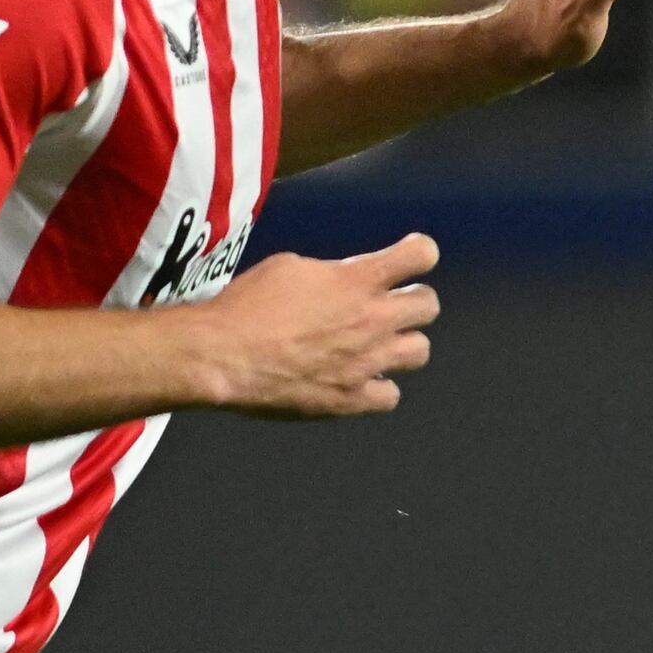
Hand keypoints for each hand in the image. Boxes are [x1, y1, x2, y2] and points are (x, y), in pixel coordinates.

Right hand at [191, 235, 439, 418]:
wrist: (224, 356)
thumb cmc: (247, 306)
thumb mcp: (289, 267)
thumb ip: (329, 273)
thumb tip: (340, 280)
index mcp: (358, 280)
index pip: (421, 256)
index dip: (419, 253)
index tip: (410, 258)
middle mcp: (372, 319)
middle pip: (428, 306)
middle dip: (414, 301)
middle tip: (392, 305)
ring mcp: (367, 362)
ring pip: (420, 351)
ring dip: (402, 344)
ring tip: (379, 345)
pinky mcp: (352, 399)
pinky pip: (391, 396)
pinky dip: (380, 387)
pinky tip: (360, 380)